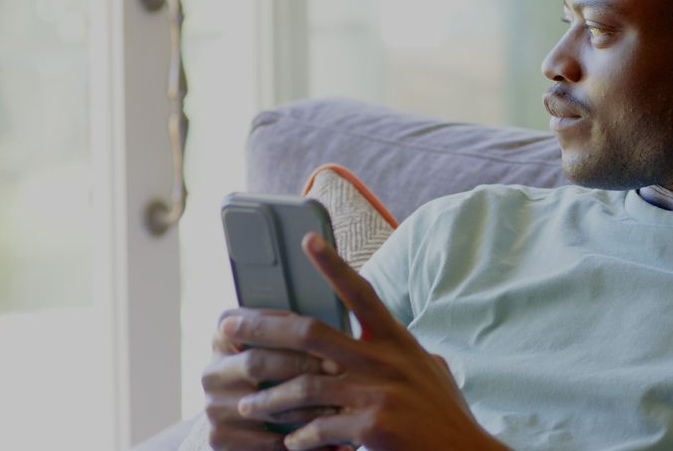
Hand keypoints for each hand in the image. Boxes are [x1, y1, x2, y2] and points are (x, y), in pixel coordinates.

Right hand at [202, 306, 344, 449]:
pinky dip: (303, 442)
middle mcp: (212, 370)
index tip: (327, 337)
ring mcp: (212, 406)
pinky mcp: (219, 437)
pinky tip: (332, 441)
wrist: (240, 418)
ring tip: (341, 405)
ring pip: (266, 405)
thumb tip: (329, 319)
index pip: (252, 325)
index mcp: (223, 336)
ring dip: (308, 407)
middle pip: (257, 363)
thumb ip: (290, 329)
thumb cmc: (273, 371)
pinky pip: (268, 441)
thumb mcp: (274, 344)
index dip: (289, 331)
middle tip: (339, 370)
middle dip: (302, 365)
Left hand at [227, 233, 508, 450]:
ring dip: (268, 398)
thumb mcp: (428, 367)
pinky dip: (301, 436)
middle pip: (310, 333)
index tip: (307, 241)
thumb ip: (400, 349)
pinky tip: (290, 442)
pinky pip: (319, 427)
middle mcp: (383, 360)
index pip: (361, 293)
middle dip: (263, 329)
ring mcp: (376, 393)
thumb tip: (383, 332)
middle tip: (228, 328)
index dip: (334, 265)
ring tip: (246, 405)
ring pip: (303, 385)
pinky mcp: (370, 428)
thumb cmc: (444, 413)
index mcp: (396, 340)